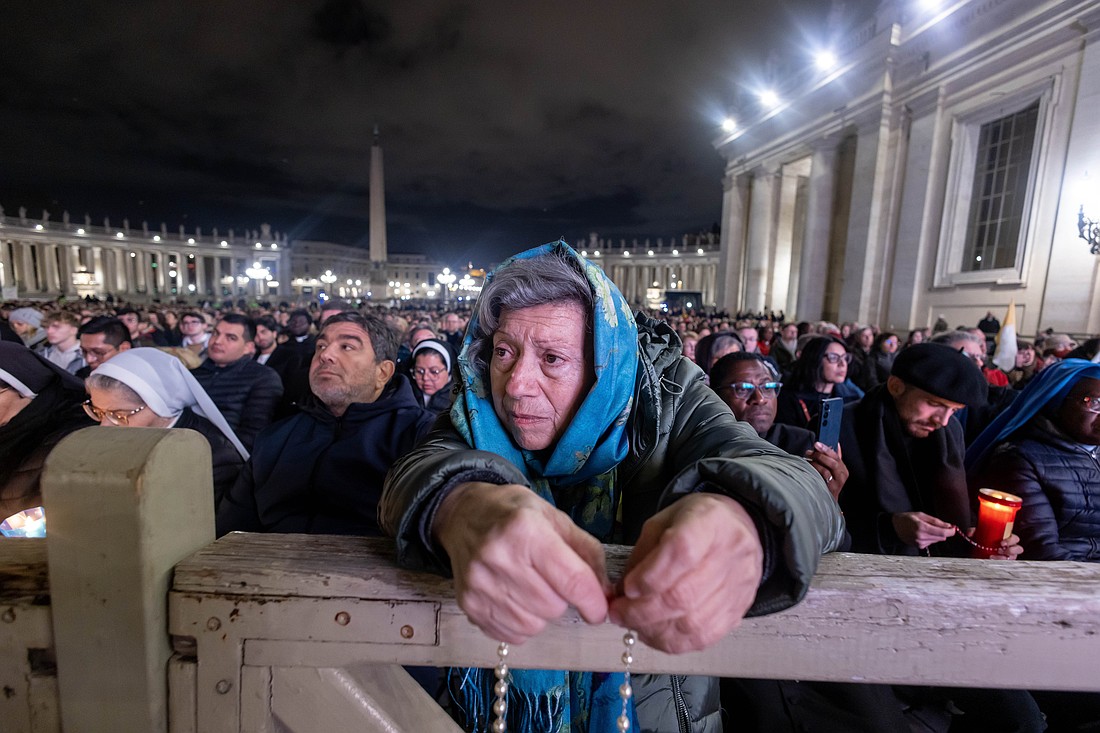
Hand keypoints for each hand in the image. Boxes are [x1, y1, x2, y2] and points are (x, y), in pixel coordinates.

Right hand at [432, 482, 610, 643]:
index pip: (571, 581)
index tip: (600, 610)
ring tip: (530, 587)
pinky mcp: (468, 604)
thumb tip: (606, 595)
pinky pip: (511, 634)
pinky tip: (514, 598)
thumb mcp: (556, 520)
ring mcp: (479, 584)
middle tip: (549, 579)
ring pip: (533, 625)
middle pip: (553, 607)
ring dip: (541, 613)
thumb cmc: (515, 515)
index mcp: (527, 531)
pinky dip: (521, 623)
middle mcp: (499, 558)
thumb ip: (587, 555)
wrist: (463, 515)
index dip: (594, 602)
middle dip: (562, 599)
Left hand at [608, 493, 762, 653]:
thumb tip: (622, 594)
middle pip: (684, 595)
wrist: (734, 528)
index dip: (650, 576)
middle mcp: (731, 554)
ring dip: (654, 629)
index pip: (682, 552)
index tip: (627, 589)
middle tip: (618, 614)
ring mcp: (739, 585)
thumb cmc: (693, 523)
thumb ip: (642, 555)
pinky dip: (672, 641)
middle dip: (642, 611)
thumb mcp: (662, 523)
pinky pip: (703, 638)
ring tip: (633, 624)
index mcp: (709, 521)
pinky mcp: (739, 610)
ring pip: (692, 623)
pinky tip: (654, 633)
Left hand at [805, 442, 846, 501]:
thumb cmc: (831, 482)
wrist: (828, 499)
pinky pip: (820, 478)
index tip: (817, 444)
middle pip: (832, 463)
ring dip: (815, 463)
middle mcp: (842, 476)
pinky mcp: (828, 489)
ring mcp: (835, 484)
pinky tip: (808, 467)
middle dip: (819, 455)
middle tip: (809, 452)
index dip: (826, 449)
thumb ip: (835, 457)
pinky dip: (813, 471)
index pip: (836, 456)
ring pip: (825, 470)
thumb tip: (835, 443)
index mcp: (843, 469)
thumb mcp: (835, 470)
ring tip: (807, 459)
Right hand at [891, 511, 956, 548]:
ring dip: (936, 534)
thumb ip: (936, 521)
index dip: (951, 531)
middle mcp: (921, 537)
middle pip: (941, 537)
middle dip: (944, 531)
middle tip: (941, 525)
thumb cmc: (906, 518)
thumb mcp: (921, 515)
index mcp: (922, 527)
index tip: (954, 528)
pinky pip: (931, 542)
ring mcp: (920, 543)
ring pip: (937, 540)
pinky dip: (931, 538)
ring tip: (927, 528)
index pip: (942, 532)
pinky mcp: (919, 546)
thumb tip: (949, 526)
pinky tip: (923, 533)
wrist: (893, 527)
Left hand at [967, 528, 1022, 559]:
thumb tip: (970, 533)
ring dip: (1003, 557)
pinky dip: (999, 562)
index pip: (1015, 538)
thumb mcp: (977, 534)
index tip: (1001, 542)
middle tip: (999, 550)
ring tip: (993, 557)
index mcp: (1007, 538)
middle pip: (1018, 548)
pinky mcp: (1004, 562)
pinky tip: (991, 560)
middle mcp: (1010, 547)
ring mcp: (1008, 556)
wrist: (976, 551)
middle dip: (1010, 550)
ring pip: (1013, 557)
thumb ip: (973, 531)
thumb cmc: (981, 540)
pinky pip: (1007, 563)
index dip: (1011, 540)